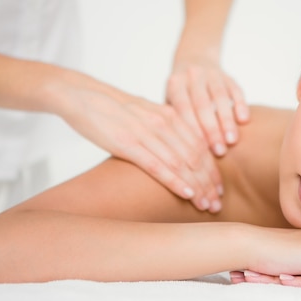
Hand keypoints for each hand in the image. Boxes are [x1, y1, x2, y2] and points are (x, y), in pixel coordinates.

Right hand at [54, 73, 223, 211]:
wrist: (82, 95)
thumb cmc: (112, 108)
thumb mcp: (145, 112)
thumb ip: (163, 128)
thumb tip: (177, 146)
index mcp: (170, 115)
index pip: (200, 146)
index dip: (212, 170)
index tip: (218, 189)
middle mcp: (163, 122)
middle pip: (196, 157)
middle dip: (209, 183)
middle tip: (217, 204)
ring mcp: (146, 133)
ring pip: (181, 163)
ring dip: (197, 187)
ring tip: (206, 206)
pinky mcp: (128, 143)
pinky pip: (157, 165)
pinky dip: (175, 181)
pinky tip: (187, 194)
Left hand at [166, 62, 248, 156]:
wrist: (194, 60)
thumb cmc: (180, 93)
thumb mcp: (170, 102)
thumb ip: (173, 122)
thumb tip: (178, 153)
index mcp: (175, 84)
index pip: (183, 109)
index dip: (192, 130)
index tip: (198, 151)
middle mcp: (192, 75)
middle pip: (202, 105)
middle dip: (212, 130)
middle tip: (219, 151)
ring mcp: (211, 73)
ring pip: (220, 97)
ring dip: (227, 120)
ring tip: (233, 141)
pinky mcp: (228, 75)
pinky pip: (236, 89)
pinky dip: (241, 104)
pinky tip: (244, 120)